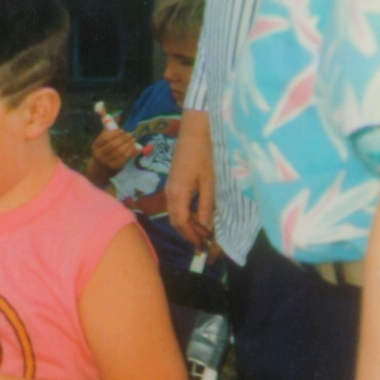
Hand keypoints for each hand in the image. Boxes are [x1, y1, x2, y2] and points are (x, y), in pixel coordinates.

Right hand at [91, 128, 137, 171]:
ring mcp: (107, 161)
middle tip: (129, 134)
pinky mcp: (114, 166)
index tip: (122, 130)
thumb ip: (110, 127)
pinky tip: (132, 146)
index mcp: (95, 146)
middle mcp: (100, 154)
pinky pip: (123, 158)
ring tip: (132, 139)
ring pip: (119, 152)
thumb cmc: (104, 148)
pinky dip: (129, 151)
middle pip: (112, 145)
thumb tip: (118, 115)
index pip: (104, 138)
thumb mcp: (103, 139)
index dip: (114, 134)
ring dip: (127, 144)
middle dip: (123, 139)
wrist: (101, 167)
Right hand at [166, 109, 215, 250]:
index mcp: (178, 194)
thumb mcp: (209, 182)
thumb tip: (206, 227)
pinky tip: (198, 216)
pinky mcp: (173, 184)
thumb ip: (206, 206)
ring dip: (188, 226)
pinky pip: (177, 206)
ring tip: (203, 233)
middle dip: (189, 235)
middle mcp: (170, 194)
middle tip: (204, 244)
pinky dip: (186, 215)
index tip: (203, 247)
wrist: (194, 131)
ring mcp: (169, 188)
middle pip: (176, 222)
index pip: (182, 223)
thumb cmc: (204, 154)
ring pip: (175, 215)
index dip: (192, 237)